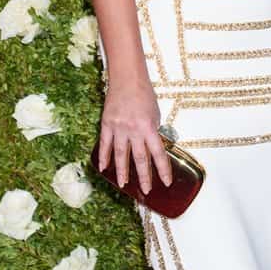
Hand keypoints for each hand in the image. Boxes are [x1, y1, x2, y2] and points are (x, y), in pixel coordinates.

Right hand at [98, 76, 171, 193]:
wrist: (127, 79)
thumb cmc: (144, 94)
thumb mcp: (155, 113)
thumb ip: (152, 131)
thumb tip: (152, 146)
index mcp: (149, 126)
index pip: (158, 153)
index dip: (163, 169)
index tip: (166, 182)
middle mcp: (134, 130)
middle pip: (140, 158)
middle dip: (144, 176)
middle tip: (146, 190)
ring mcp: (119, 128)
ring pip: (121, 155)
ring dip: (122, 172)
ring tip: (124, 185)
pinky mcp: (107, 124)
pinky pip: (105, 144)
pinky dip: (105, 157)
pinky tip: (104, 168)